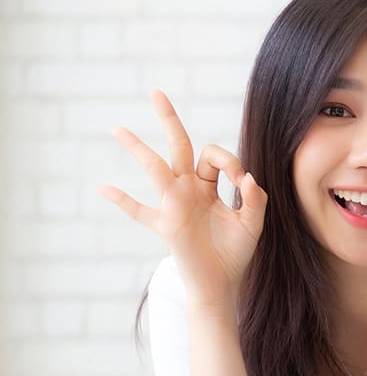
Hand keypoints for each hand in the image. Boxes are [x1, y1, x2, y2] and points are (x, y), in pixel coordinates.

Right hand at [99, 89, 268, 308]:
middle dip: (169, 120)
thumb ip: (256, 199)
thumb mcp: (253, 223)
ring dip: (138, 149)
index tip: (241, 180)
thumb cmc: (236, 252)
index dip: (229, 161)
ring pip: (155, 169)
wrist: (222, 282)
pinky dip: (122, 201)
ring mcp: (174, 204)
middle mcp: (189, 189)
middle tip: (156, 93)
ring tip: (119, 130)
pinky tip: (102, 189)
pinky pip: (139, 212)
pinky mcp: (166, 225)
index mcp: (209, 185)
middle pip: (179, 146)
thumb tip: (247, 177)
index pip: (213, 156)